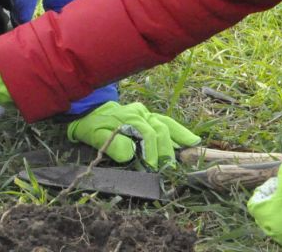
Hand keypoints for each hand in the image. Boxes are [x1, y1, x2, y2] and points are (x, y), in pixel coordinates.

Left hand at [66, 101, 199, 168]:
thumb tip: (131, 152)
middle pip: (160, 130)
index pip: (147, 134)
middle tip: (167, 168)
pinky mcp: (149, 117)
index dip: (151, 152)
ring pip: (167, 124)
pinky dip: (179, 132)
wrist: (90, 113)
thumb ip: (112, 144)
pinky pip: (167, 123)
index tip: (152, 168)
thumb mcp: (96, 136)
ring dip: (179, 138)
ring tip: (190, 152)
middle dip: (165, 150)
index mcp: (128, 117)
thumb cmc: (93, 127)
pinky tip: (191, 141)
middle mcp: (140, 113)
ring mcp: (146, 113)